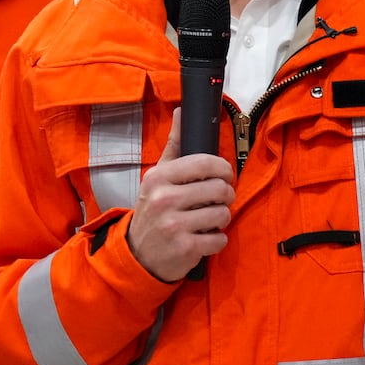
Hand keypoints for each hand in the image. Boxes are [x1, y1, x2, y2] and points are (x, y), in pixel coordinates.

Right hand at [125, 108, 235, 281]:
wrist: (138, 254)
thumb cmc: (153, 210)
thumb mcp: (157, 176)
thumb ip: (174, 145)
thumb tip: (182, 111)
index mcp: (160, 177)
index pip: (204, 162)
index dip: (223, 168)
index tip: (224, 175)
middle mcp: (165, 199)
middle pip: (219, 188)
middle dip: (226, 195)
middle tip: (220, 199)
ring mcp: (174, 225)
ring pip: (223, 214)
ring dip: (222, 218)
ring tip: (210, 218)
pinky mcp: (185, 248)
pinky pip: (220, 238)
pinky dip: (217, 239)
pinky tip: (205, 237)